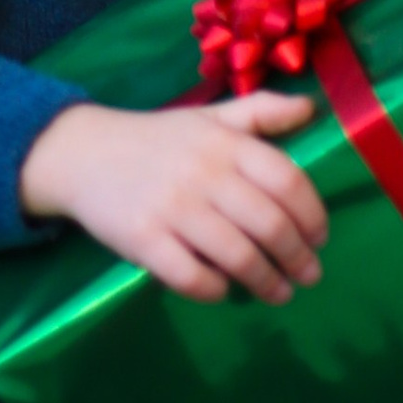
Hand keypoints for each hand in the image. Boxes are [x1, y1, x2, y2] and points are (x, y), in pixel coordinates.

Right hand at [20, 93, 325, 305]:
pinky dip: (217, 290)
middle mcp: (203, 173)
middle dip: (298, 257)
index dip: (312, 214)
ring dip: (267, 282)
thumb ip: (260, 111)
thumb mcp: (208, 116)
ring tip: (279, 292)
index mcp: (224, 142)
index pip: (287, 181)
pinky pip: (193, 277)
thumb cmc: (156, 138)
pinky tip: (225, 290)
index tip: (320, 237)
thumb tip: (311, 109)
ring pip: (238, 256)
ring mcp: (172, 208)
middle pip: (269, 225)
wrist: (82, 153)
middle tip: (308, 275)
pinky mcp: (144, 240)